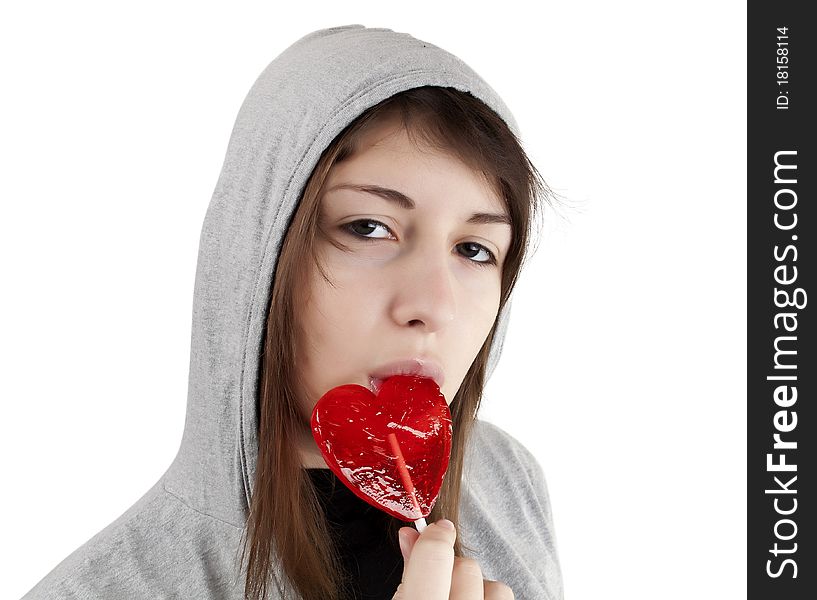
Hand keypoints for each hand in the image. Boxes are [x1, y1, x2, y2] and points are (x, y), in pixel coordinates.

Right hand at [392, 519, 513, 598]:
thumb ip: (408, 571)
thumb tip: (411, 535)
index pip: (434, 557)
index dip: (434, 536)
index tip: (435, 531)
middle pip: (465, 567)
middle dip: (451, 568)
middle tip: (438, 583)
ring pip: (495, 586)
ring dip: (476, 586)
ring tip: (457, 599)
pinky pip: (504, 596)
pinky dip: (489, 597)